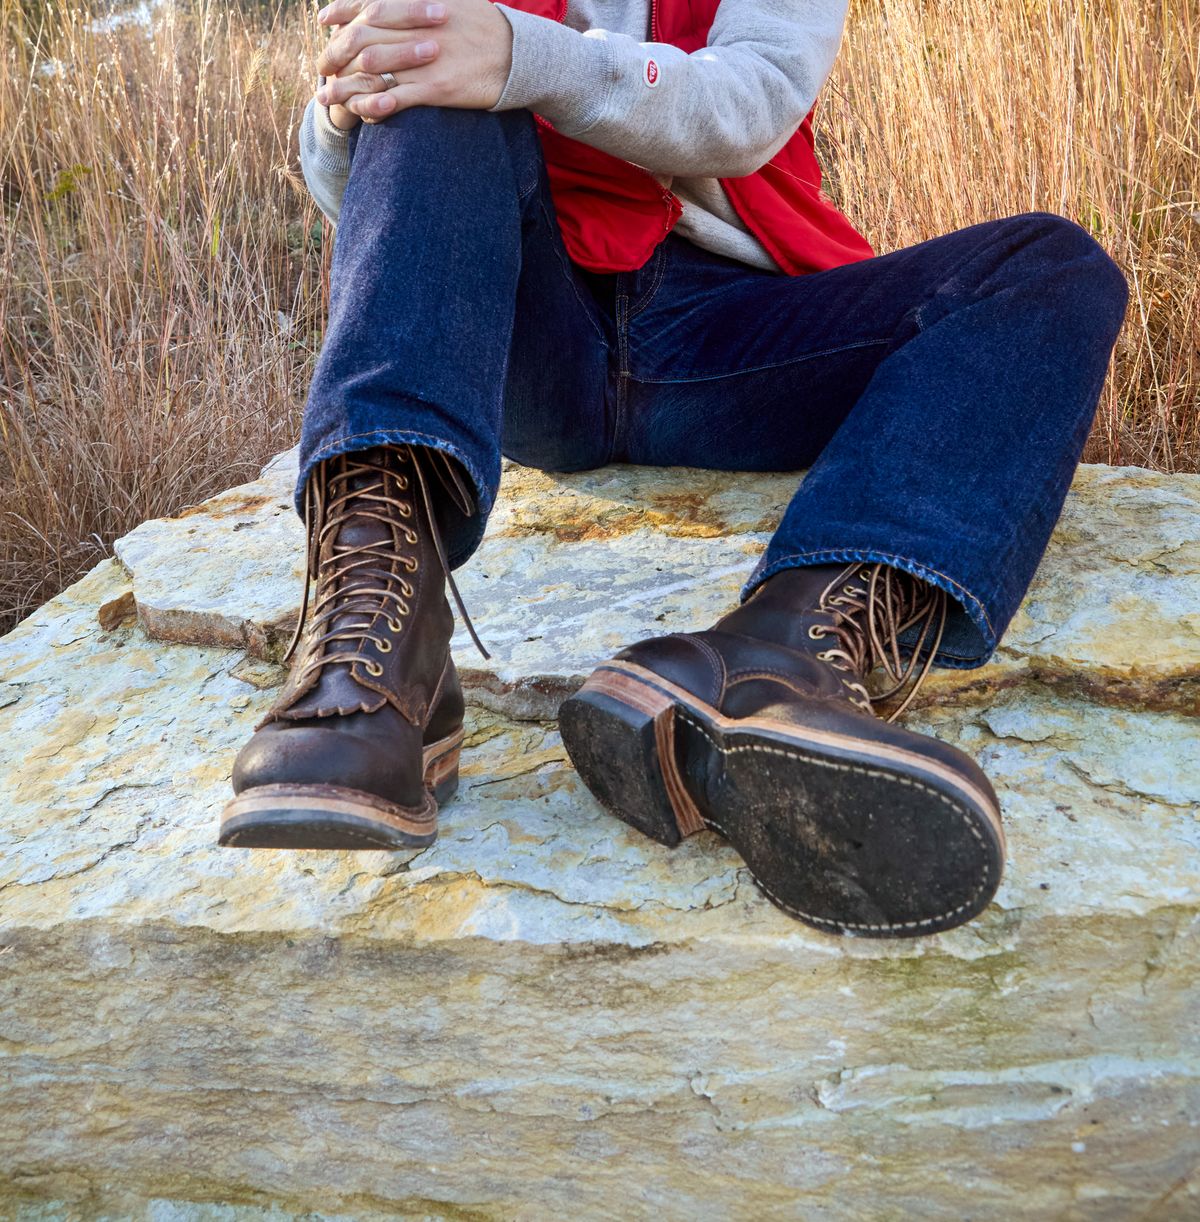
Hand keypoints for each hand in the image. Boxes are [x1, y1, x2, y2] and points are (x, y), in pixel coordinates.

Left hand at [314, 0, 513, 119]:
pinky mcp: (438, 89)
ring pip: (373, 70)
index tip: (324, 20)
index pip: (371, 4)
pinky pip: (397, 98)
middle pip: (363, 37)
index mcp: (421, 4)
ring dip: (345, 85)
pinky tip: (362, 114)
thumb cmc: (489, 29)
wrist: (521, 56)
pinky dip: (375, 106)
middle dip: (335, 53)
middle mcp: (419, 28)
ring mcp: (427, 59)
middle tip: (321, 67)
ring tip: (327, 98)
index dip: (343, 11)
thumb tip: (399, 1)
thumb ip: (425, 0)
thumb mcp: (455, 1)